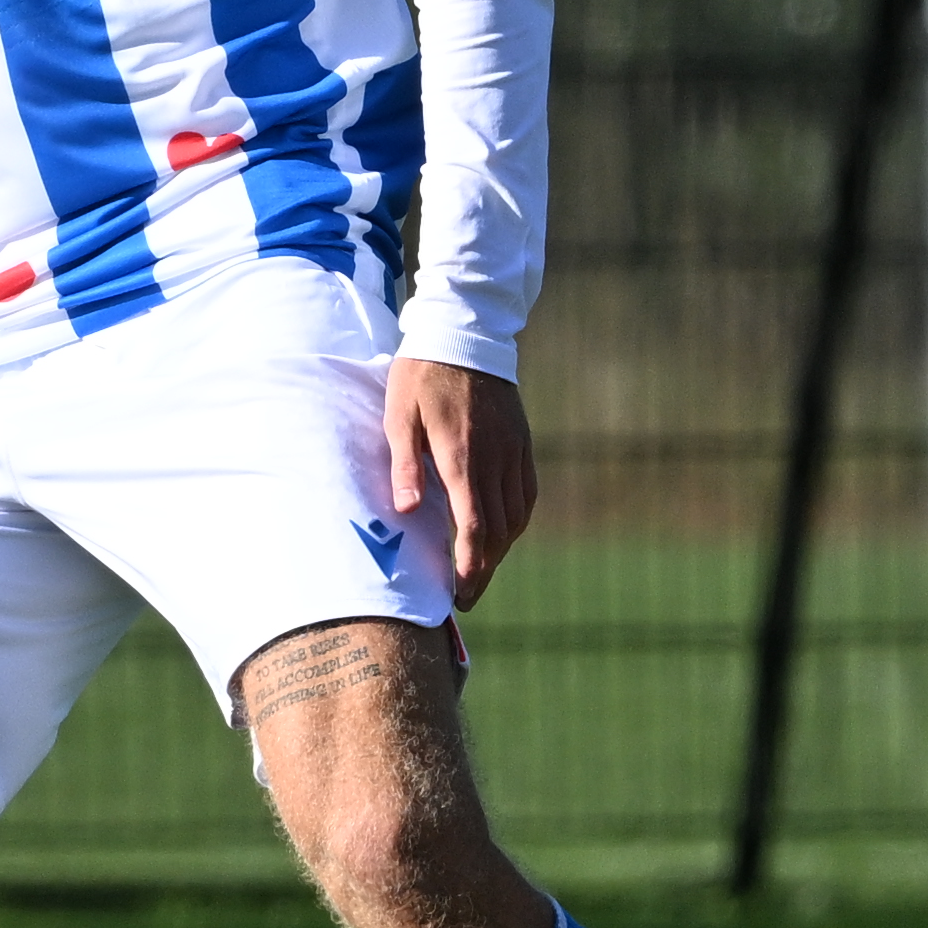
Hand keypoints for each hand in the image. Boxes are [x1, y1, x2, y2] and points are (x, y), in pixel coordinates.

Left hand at [382, 357, 536, 608]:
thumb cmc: (421, 375)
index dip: (472, 567)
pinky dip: (518, 520)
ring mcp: (514, 450)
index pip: (475, 527)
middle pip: (500, 530)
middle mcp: (495, 458)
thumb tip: (405, 511)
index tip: (461, 594)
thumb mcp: (399, 416)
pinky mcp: (522, 442)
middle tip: (466, 594)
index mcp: (462, 456)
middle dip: (485, 568)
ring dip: (502, 548)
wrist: (464, 333)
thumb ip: (405, 464)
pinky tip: (504, 531)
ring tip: (481, 568)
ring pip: (517, 515)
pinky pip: (528, 492)